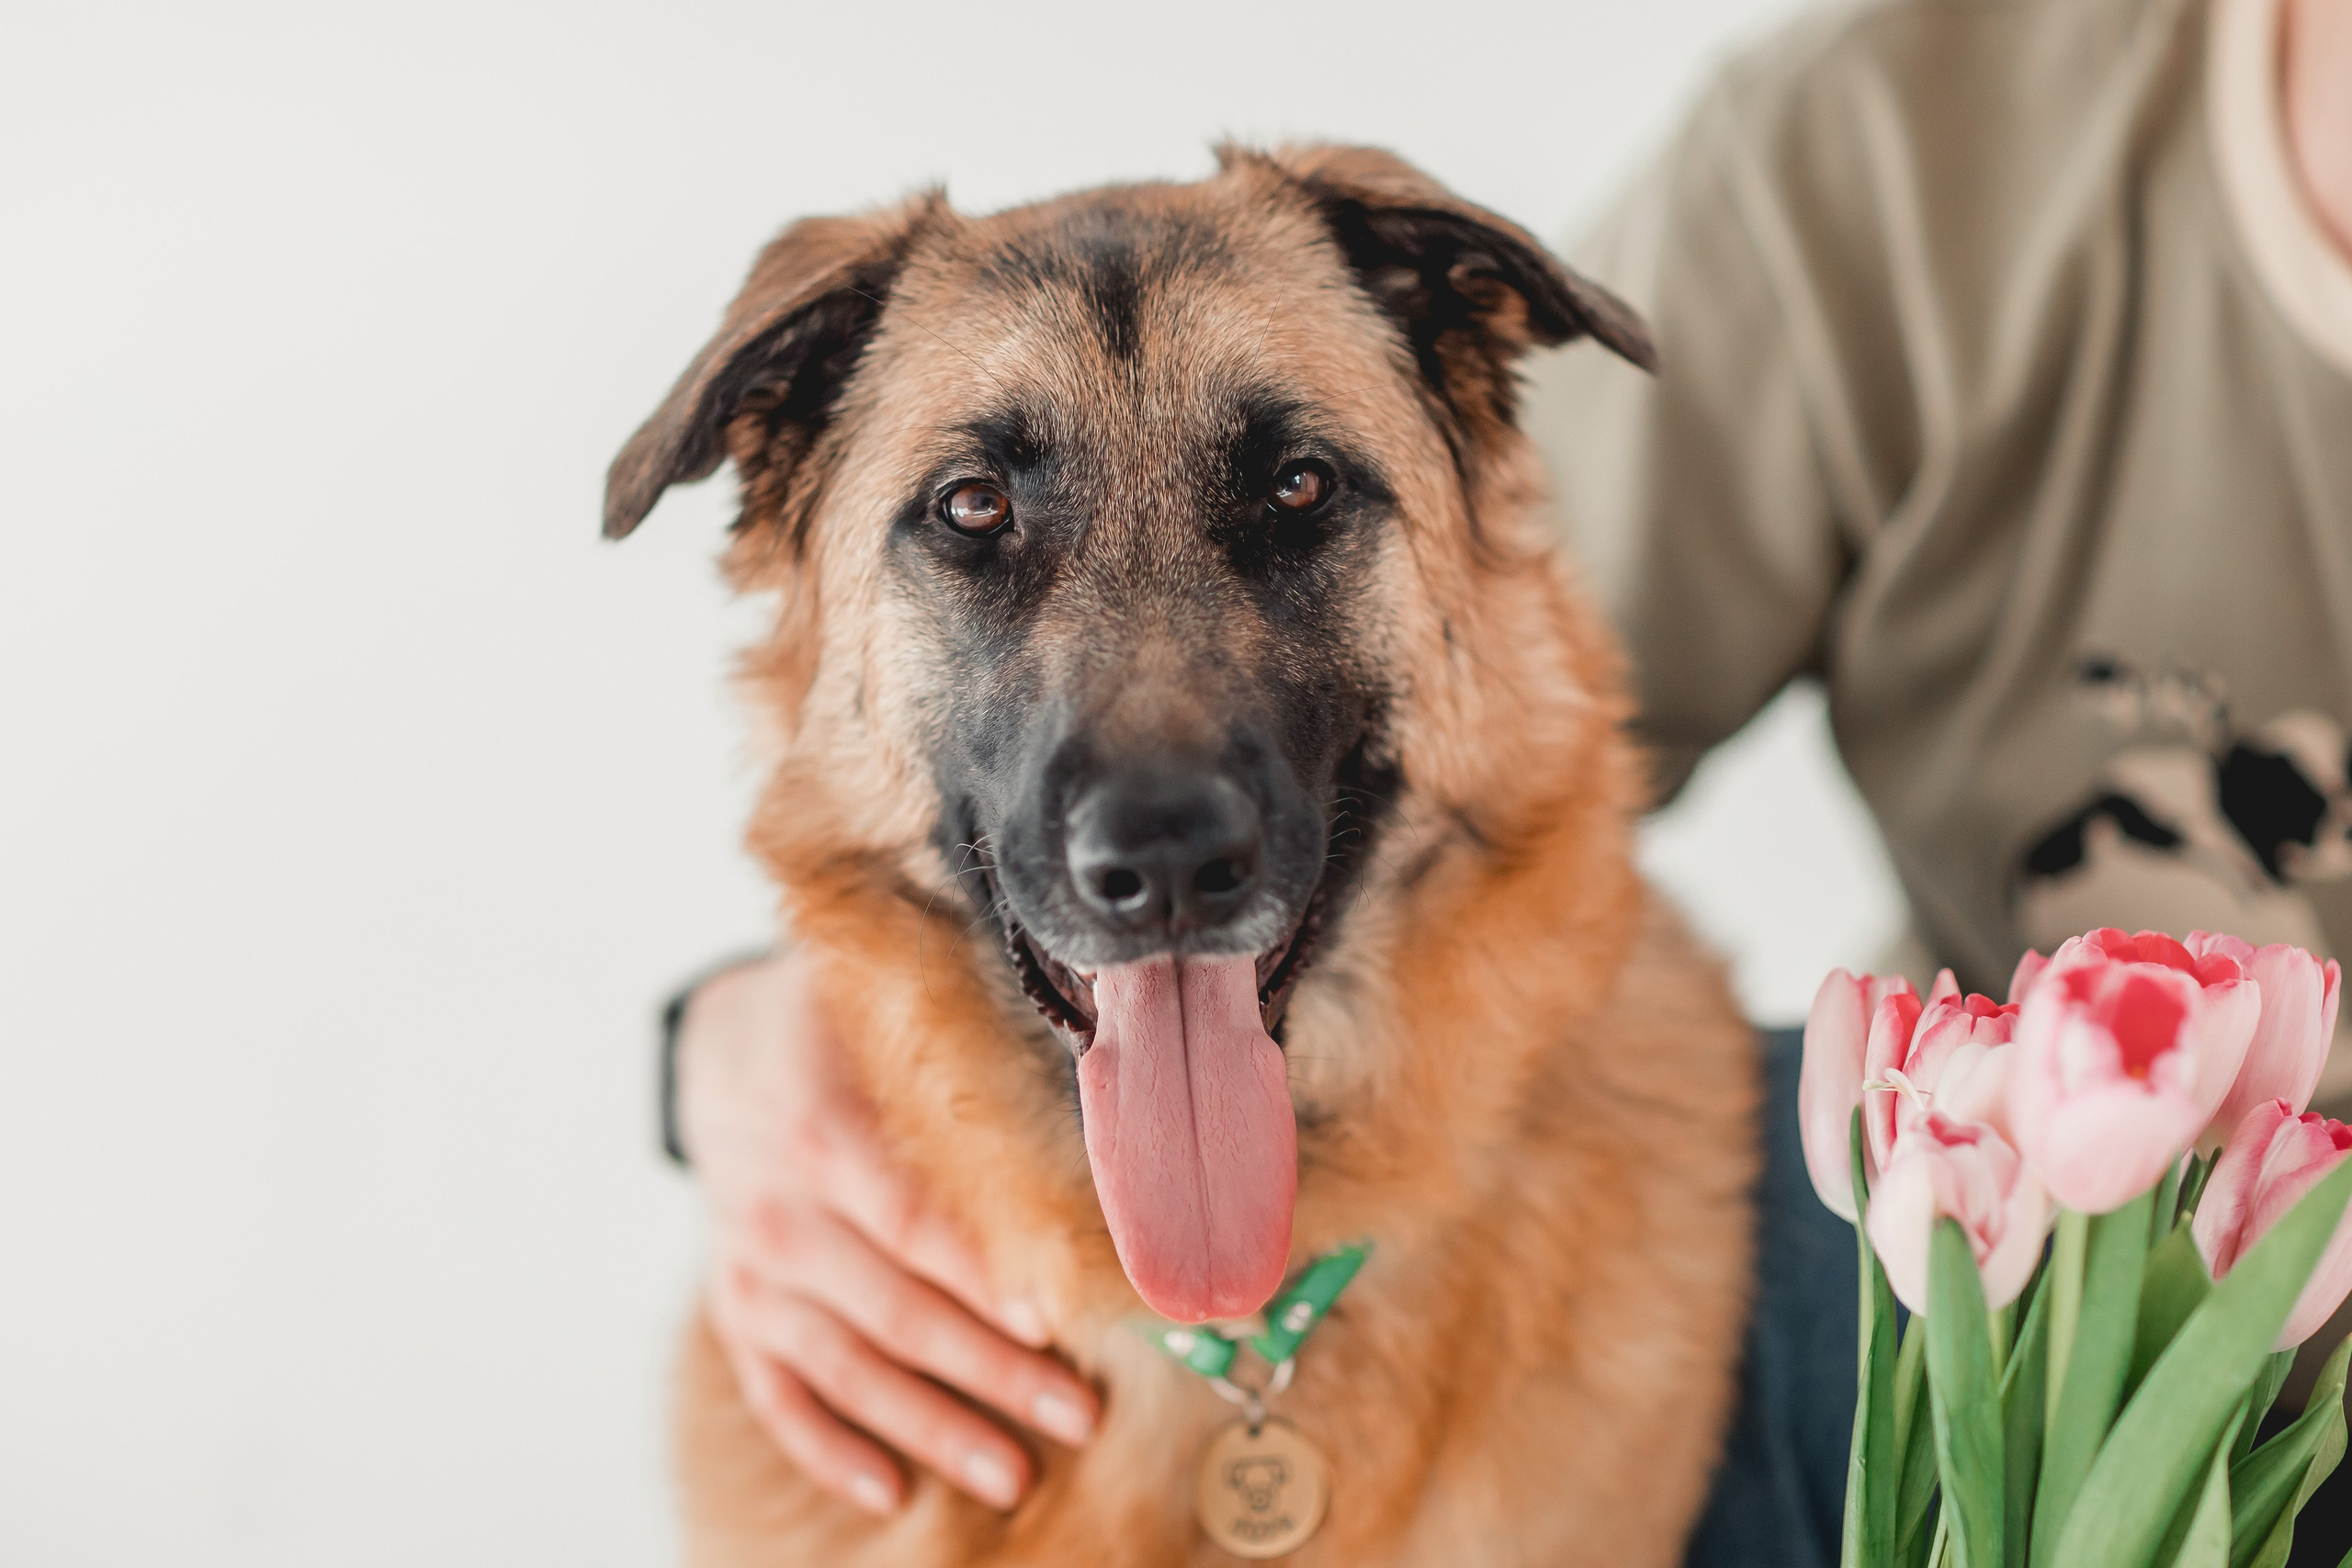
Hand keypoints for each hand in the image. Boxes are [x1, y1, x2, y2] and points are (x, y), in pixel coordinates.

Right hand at [677, 951, 1097, 1514]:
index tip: (1051, 1320)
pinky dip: (829, 1448)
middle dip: (992, 1370)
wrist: (722, 1050)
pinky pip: (779, 1394)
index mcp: (819, 1123)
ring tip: (1013, 1474)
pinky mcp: (738, 1310)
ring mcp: (751, 1269)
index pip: (911, 1216)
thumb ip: (963, 1058)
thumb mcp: (886, 1012)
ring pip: (848, 1366)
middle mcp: (775, 1208)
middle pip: (896, 1307)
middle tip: (1076, 1413)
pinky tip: (890, 1490)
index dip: (980, 1273)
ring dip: (933, 1428)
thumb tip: (1088, 1082)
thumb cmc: (836, 1027)